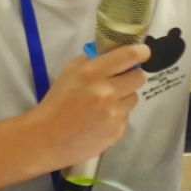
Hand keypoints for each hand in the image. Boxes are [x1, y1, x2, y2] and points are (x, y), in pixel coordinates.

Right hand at [31, 42, 149, 169]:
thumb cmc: (56, 101)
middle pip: (138, 77)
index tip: (143, 52)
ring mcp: (114, 113)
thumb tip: (111, 54)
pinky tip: (101, 120)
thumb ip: (91, 60)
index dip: (140, 52)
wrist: (48, 137)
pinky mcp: (117, 131)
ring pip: (134, 98)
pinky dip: (117, 116)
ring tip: (106, 104)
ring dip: (124, 97)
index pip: (128, 56)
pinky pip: (126, 117)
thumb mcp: (69, 71)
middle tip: (120, 80)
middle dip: (132, 76)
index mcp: (93, 73)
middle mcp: (107, 91)